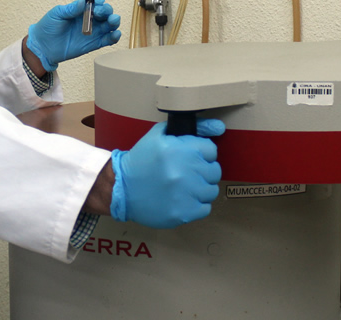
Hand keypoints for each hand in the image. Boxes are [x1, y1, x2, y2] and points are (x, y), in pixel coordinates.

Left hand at [25, 0, 121, 71]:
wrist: (43, 47)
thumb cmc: (48, 27)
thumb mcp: (57, 14)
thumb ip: (71, 9)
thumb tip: (83, 1)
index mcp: (82, 9)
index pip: (96, 0)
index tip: (98, 0)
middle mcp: (90, 19)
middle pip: (106, 12)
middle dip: (106, 10)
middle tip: (98, 12)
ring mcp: (93, 31)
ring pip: (110, 24)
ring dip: (114, 21)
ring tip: (112, 21)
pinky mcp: (94, 44)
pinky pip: (108, 40)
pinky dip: (114, 37)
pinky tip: (115, 34)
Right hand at [110, 118, 224, 228]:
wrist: (121, 188)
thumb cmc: (141, 161)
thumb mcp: (161, 135)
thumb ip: (194, 128)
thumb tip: (219, 127)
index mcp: (179, 149)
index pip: (211, 150)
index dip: (200, 153)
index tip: (190, 158)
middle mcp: (184, 171)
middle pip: (214, 171)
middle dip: (202, 171)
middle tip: (186, 173)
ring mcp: (185, 194)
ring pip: (212, 190)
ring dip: (200, 189)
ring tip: (184, 187)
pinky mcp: (183, 213)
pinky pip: (205, 208)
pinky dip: (196, 205)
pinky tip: (182, 199)